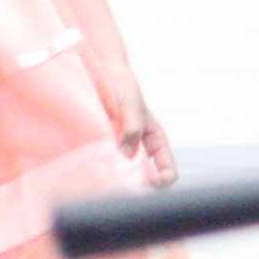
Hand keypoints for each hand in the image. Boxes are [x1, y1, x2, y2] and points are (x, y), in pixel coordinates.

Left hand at [91, 52, 175, 188]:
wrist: (98, 69)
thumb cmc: (120, 84)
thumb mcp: (130, 105)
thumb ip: (131, 128)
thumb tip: (125, 156)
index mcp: (154, 138)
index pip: (167, 168)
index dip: (163, 179)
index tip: (150, 182)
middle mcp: (138, 145)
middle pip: (145, 176)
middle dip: (139, 186)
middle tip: (124, 189)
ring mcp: (119, 145)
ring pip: (123, 172)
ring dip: (118, 179)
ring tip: (106, 184)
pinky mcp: (99, 142)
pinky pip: (104, 162)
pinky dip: (101, 169)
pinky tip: (92, 172)